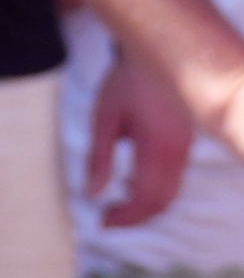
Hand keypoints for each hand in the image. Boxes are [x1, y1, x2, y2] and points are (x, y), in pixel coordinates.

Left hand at [85, 43, 198, 230]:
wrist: (159, 54)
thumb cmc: (126, 84)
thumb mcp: (104, 118)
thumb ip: (99, 158)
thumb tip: (92, 195)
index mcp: (158, 147)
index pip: (146, 197)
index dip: (126, 217)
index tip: (102, 223)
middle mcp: (178, 152)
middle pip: (162, 200)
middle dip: (136, 216)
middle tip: (107, 220)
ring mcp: (186, 148)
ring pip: (171, 192)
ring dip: (146, 205)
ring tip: (116, 207)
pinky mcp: (186, 143)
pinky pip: (174, 178)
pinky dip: (155, 190)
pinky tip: (131, 186)